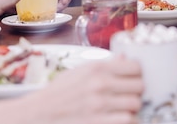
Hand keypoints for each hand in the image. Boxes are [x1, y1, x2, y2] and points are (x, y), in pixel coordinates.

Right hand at [7, 55, 142, 123]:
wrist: (37, 114)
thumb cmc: (57, 94)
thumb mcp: (79, 72)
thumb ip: (104, 65)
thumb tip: (124, 58)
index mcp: (97, 68)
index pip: (135, 67)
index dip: (138, 73)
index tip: (135, 77)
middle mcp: (100, 84)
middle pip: (139, 86)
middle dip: (137, 91)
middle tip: (131, 93)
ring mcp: (100, 105)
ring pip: (136, 104)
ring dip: (133, 107)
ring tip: (125, 107)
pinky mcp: (98, 123)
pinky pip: (127, 120)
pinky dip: (127, 120)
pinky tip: (119, 117)